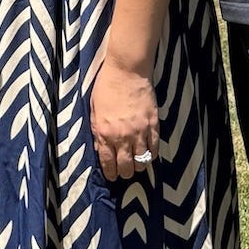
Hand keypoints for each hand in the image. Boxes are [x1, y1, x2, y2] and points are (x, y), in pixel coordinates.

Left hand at [90, 61, 157, 180]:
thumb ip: (96, 131)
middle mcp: (121, 136)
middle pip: (126, 167)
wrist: (127, 71)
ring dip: (139, 166)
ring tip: (137, 165)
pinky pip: (154, 148)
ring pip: (142, 161)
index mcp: (103, 133)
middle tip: (125, 172)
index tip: (112, 177)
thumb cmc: (106, 87)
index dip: (111, 174)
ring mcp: (139, 132)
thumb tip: (100, 148)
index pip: (108, 163)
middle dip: (125, 173)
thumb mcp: (93, 110)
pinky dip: (151, 155)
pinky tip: (148, 155)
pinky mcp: (153, 125)